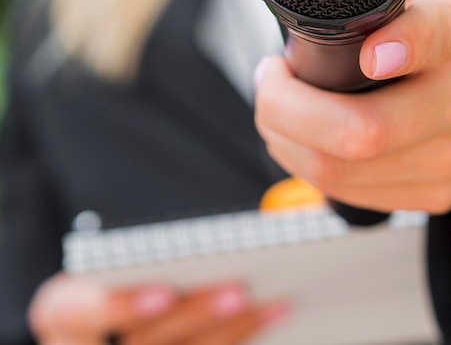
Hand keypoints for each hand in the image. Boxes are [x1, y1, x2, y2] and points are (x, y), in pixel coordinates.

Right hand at [29, 272, 287, 344]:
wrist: (110, 323)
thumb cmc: (125, 273)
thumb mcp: (121, 259)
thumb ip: (157, 250)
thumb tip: (236, 229)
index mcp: (64, 311)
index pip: (79, 313)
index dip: (122, 306)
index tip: (165, 291)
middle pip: (145, 344)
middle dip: (196, 316)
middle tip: (240, 290)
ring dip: (233, 332)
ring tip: (274, 302)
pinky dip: (240, 340)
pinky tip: (272, 316)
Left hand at [254, 0, 450, 253]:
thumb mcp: (430, 3)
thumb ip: (382, 4)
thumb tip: (305, 11)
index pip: (436, 36)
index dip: (401, 46)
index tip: (369, 55)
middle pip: (362, 130)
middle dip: (284, 108)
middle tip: (269, 81)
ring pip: (338, 170)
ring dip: (284, 139)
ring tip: (276, 108)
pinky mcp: (435, 196)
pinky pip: (345, 192)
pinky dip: (305, 163)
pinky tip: (300, 138)